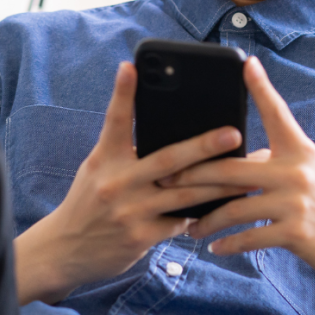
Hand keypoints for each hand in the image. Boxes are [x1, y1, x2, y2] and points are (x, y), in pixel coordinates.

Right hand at [15, 62, 251, 304]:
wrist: (65, 248)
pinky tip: (222, 210)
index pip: (114, 120)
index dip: (122, 92)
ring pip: (185, 195)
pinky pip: (180, 222)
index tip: (130, 66)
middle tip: (233, 134)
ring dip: (220, 186)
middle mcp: (116, 181)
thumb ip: (126, 156)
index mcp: (103, 159)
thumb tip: (169, 138)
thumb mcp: (97, 171)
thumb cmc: (88, 202)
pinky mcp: (141, 236)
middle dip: (203, 146)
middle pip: (167, 159)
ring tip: (249, 177)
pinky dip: (201, 215)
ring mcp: (130, 210)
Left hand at [172, 56, 314, 289]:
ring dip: (206, 220)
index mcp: (300, 151)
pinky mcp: (296, 232)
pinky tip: (214, 248)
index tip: (245, 62)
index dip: (261, 86)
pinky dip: (228, 244)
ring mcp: (296, 202)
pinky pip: (249, 237)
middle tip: (165, 178)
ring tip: (189, 226)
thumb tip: (238, 159)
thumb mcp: (312, 175)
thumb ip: (277, 163)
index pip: (277, 113)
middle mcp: (297, 171)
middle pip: (230, 168)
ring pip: (234, 207)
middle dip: (192, 175)